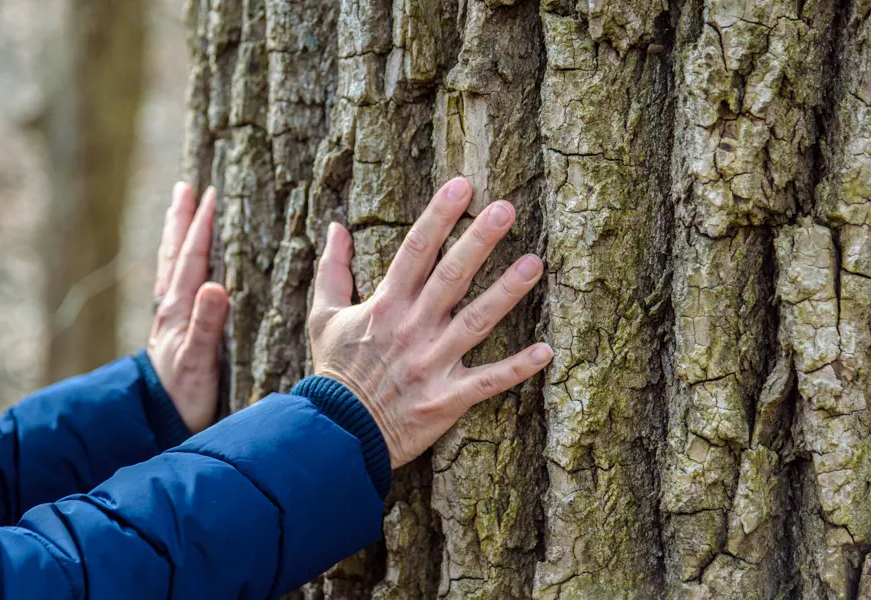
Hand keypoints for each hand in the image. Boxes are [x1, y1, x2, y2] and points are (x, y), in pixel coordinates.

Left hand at [148, 183, 228, 433]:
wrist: (161, 423)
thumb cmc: (185, 397)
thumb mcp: (199, 362)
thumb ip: (207, 325)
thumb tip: (216, 285)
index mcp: (178, 310)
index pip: (193, 259)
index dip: (202, 227)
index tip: (211, 195)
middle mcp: (170, 309)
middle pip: (175, 255)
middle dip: (182, 220)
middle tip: (187, 188)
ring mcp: (169, 318)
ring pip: (171, 267)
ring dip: (176, 237)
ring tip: (179, 211)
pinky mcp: (172, 330)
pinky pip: (173, 284)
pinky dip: (177, 263)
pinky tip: (182, 264)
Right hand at [308, 178, 551, 467]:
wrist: (338, 433)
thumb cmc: (334, 372)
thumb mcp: (323, 316)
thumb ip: (332, 270)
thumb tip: (335, 225)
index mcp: (385, 306)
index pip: (415, 251)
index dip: (438, 216)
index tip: (462, 186)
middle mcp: (412, 329)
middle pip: (450, 277)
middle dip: (478, 241)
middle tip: (506, 209)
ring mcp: (432, 364)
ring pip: (475, 322)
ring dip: (506, 293)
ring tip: (534, 263)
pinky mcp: (446, 398)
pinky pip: (487, 382)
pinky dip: (517, 368)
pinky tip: (547, 351)